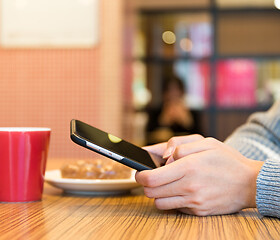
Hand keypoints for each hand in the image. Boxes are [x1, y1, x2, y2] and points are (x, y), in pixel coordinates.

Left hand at [136, 137, 263, 215]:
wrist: (250, 183)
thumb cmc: (227, 160)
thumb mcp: (205, 141)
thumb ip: (178, 144)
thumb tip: (161, 155)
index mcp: (188, 167)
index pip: (151, 178)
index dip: (140, 175)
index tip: (139, 171)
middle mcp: (189, 187)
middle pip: (151, 192)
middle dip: (146, 184)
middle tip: (151, 176)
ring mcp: (194, 202)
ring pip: (159, 203)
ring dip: (157, 194)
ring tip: (166, 184)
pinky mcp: (198, 212)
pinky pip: (175, 209)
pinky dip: (173, 201)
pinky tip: (181, 191)